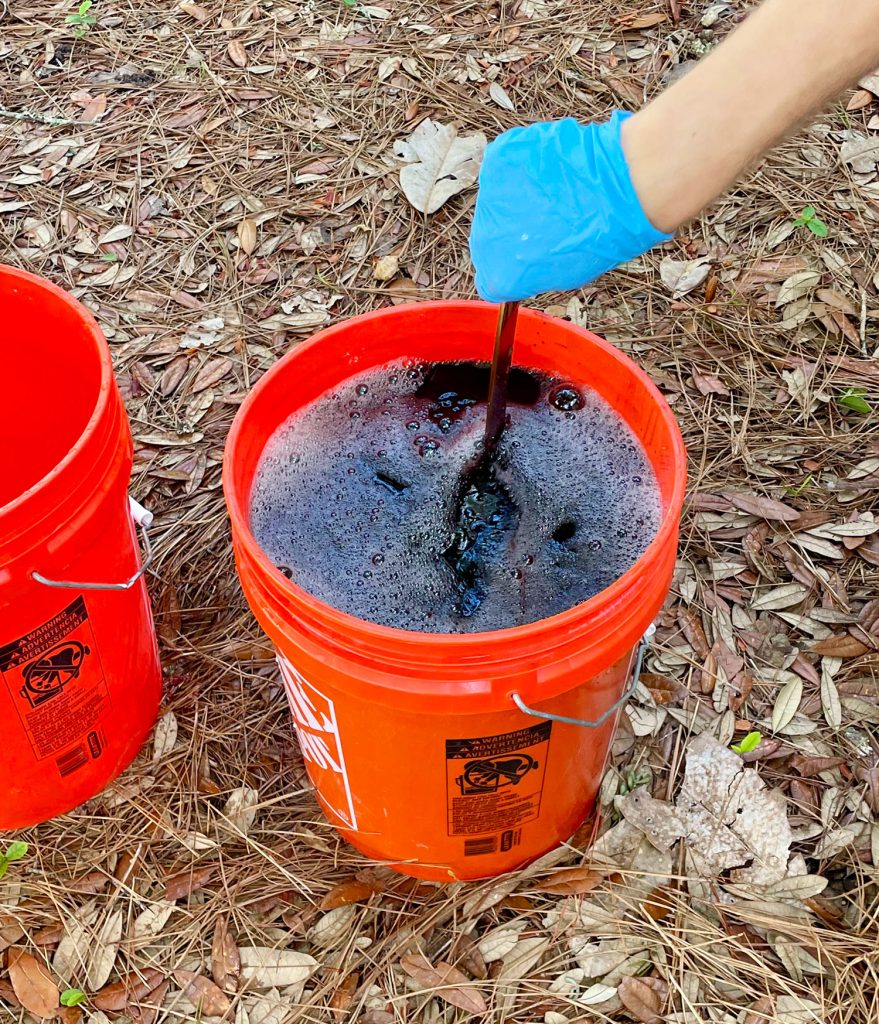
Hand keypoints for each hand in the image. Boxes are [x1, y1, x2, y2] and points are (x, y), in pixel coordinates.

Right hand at [469, 112, 670, 303]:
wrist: (615, 188)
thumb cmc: (599, 238)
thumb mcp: (565, 275)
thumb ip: (533, 274)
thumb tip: (528, 262)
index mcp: (498, 276)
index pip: (490, 280)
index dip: (510, 269)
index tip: (528, 259)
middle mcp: (483, 238)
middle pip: (487, 238)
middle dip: (510, 232)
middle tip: (545, 222)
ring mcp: (489, 195)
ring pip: (496, 201)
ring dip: (516, 199)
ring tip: (552, 194)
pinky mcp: (499, 159)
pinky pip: (505, 167)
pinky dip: (522, 169)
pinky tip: (549, 171)